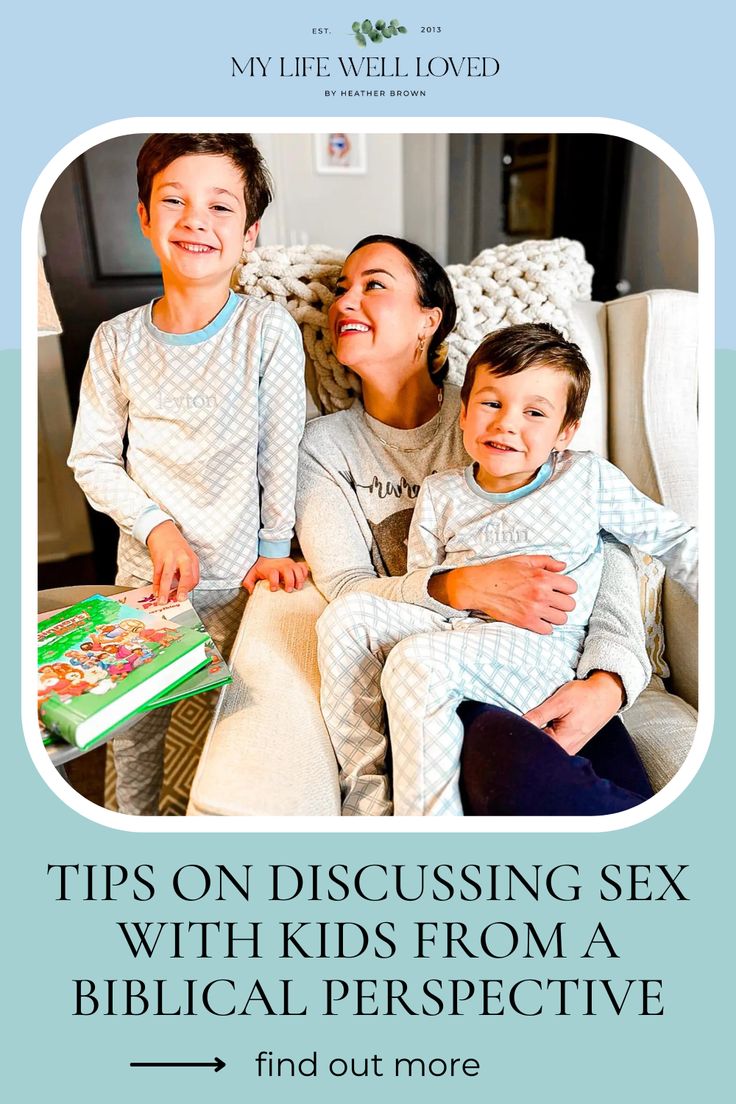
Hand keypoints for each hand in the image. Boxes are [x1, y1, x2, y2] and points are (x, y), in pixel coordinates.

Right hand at [146, 520, 199, 603]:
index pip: (195, 578)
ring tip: (163, 601)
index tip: (184, 596)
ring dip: (165, 591)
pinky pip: (157, 574)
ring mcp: (170, 558)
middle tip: (180, 600)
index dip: (189, 589)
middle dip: (183, 589)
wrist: (162, 530)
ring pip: (168, 577)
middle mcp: (183, 558)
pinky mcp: (158, 558)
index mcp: (192, 559)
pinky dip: (156, 585)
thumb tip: (180, 589)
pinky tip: (156, 592)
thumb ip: (185, 571)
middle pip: (186, 576)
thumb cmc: (175, 545)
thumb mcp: (186, 556)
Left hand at [241, 556, 309, 593]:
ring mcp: (290, 565)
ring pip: (298, 570)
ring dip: (299, 579)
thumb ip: (249, 581)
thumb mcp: (253, 572)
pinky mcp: (296, 565)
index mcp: (271, 568)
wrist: (271, 552)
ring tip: (298, 587)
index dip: (274, 582)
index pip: (273, 573)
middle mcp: (282, 566)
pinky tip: (303, 580)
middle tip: (288, 590)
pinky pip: (303, 567)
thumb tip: (251, 591)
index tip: (273, 589)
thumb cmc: (263, 566)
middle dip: (290, 581)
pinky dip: (305, 573)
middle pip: (288, 571)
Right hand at [430, 555, 576, 633]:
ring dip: (555, 615)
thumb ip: (546, 561)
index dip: (567, 588)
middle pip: (570, 605)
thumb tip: (564, 566)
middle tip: (553, 601)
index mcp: (543, 577)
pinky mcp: (525, 622)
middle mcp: (541, 594)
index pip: (572, 587)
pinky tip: (538, 619)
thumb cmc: (500, 571)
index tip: (559, 589)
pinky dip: (545, 626)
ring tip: (546, 611)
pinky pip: (548, 630)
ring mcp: (534, 609)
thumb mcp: (523, 560)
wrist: (479, 586)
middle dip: (563, 602)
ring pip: (562, 619)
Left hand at [523, 671, 625, 754]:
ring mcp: (570, 748)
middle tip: (521, 723)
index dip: (520, 736)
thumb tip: (518, 724)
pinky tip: (545, 725)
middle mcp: (567, 750)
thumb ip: (538, 716)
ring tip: (537, 722)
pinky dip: (546, 735)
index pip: (532, 746)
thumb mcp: (559, 702)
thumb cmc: (585, 696)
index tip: (511, 726)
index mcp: (562, 743)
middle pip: (538, 749)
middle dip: (527, 737)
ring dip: (537, 736)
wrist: (606, 694)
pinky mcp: (570, 743)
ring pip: (545, 747)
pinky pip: (553, 744)